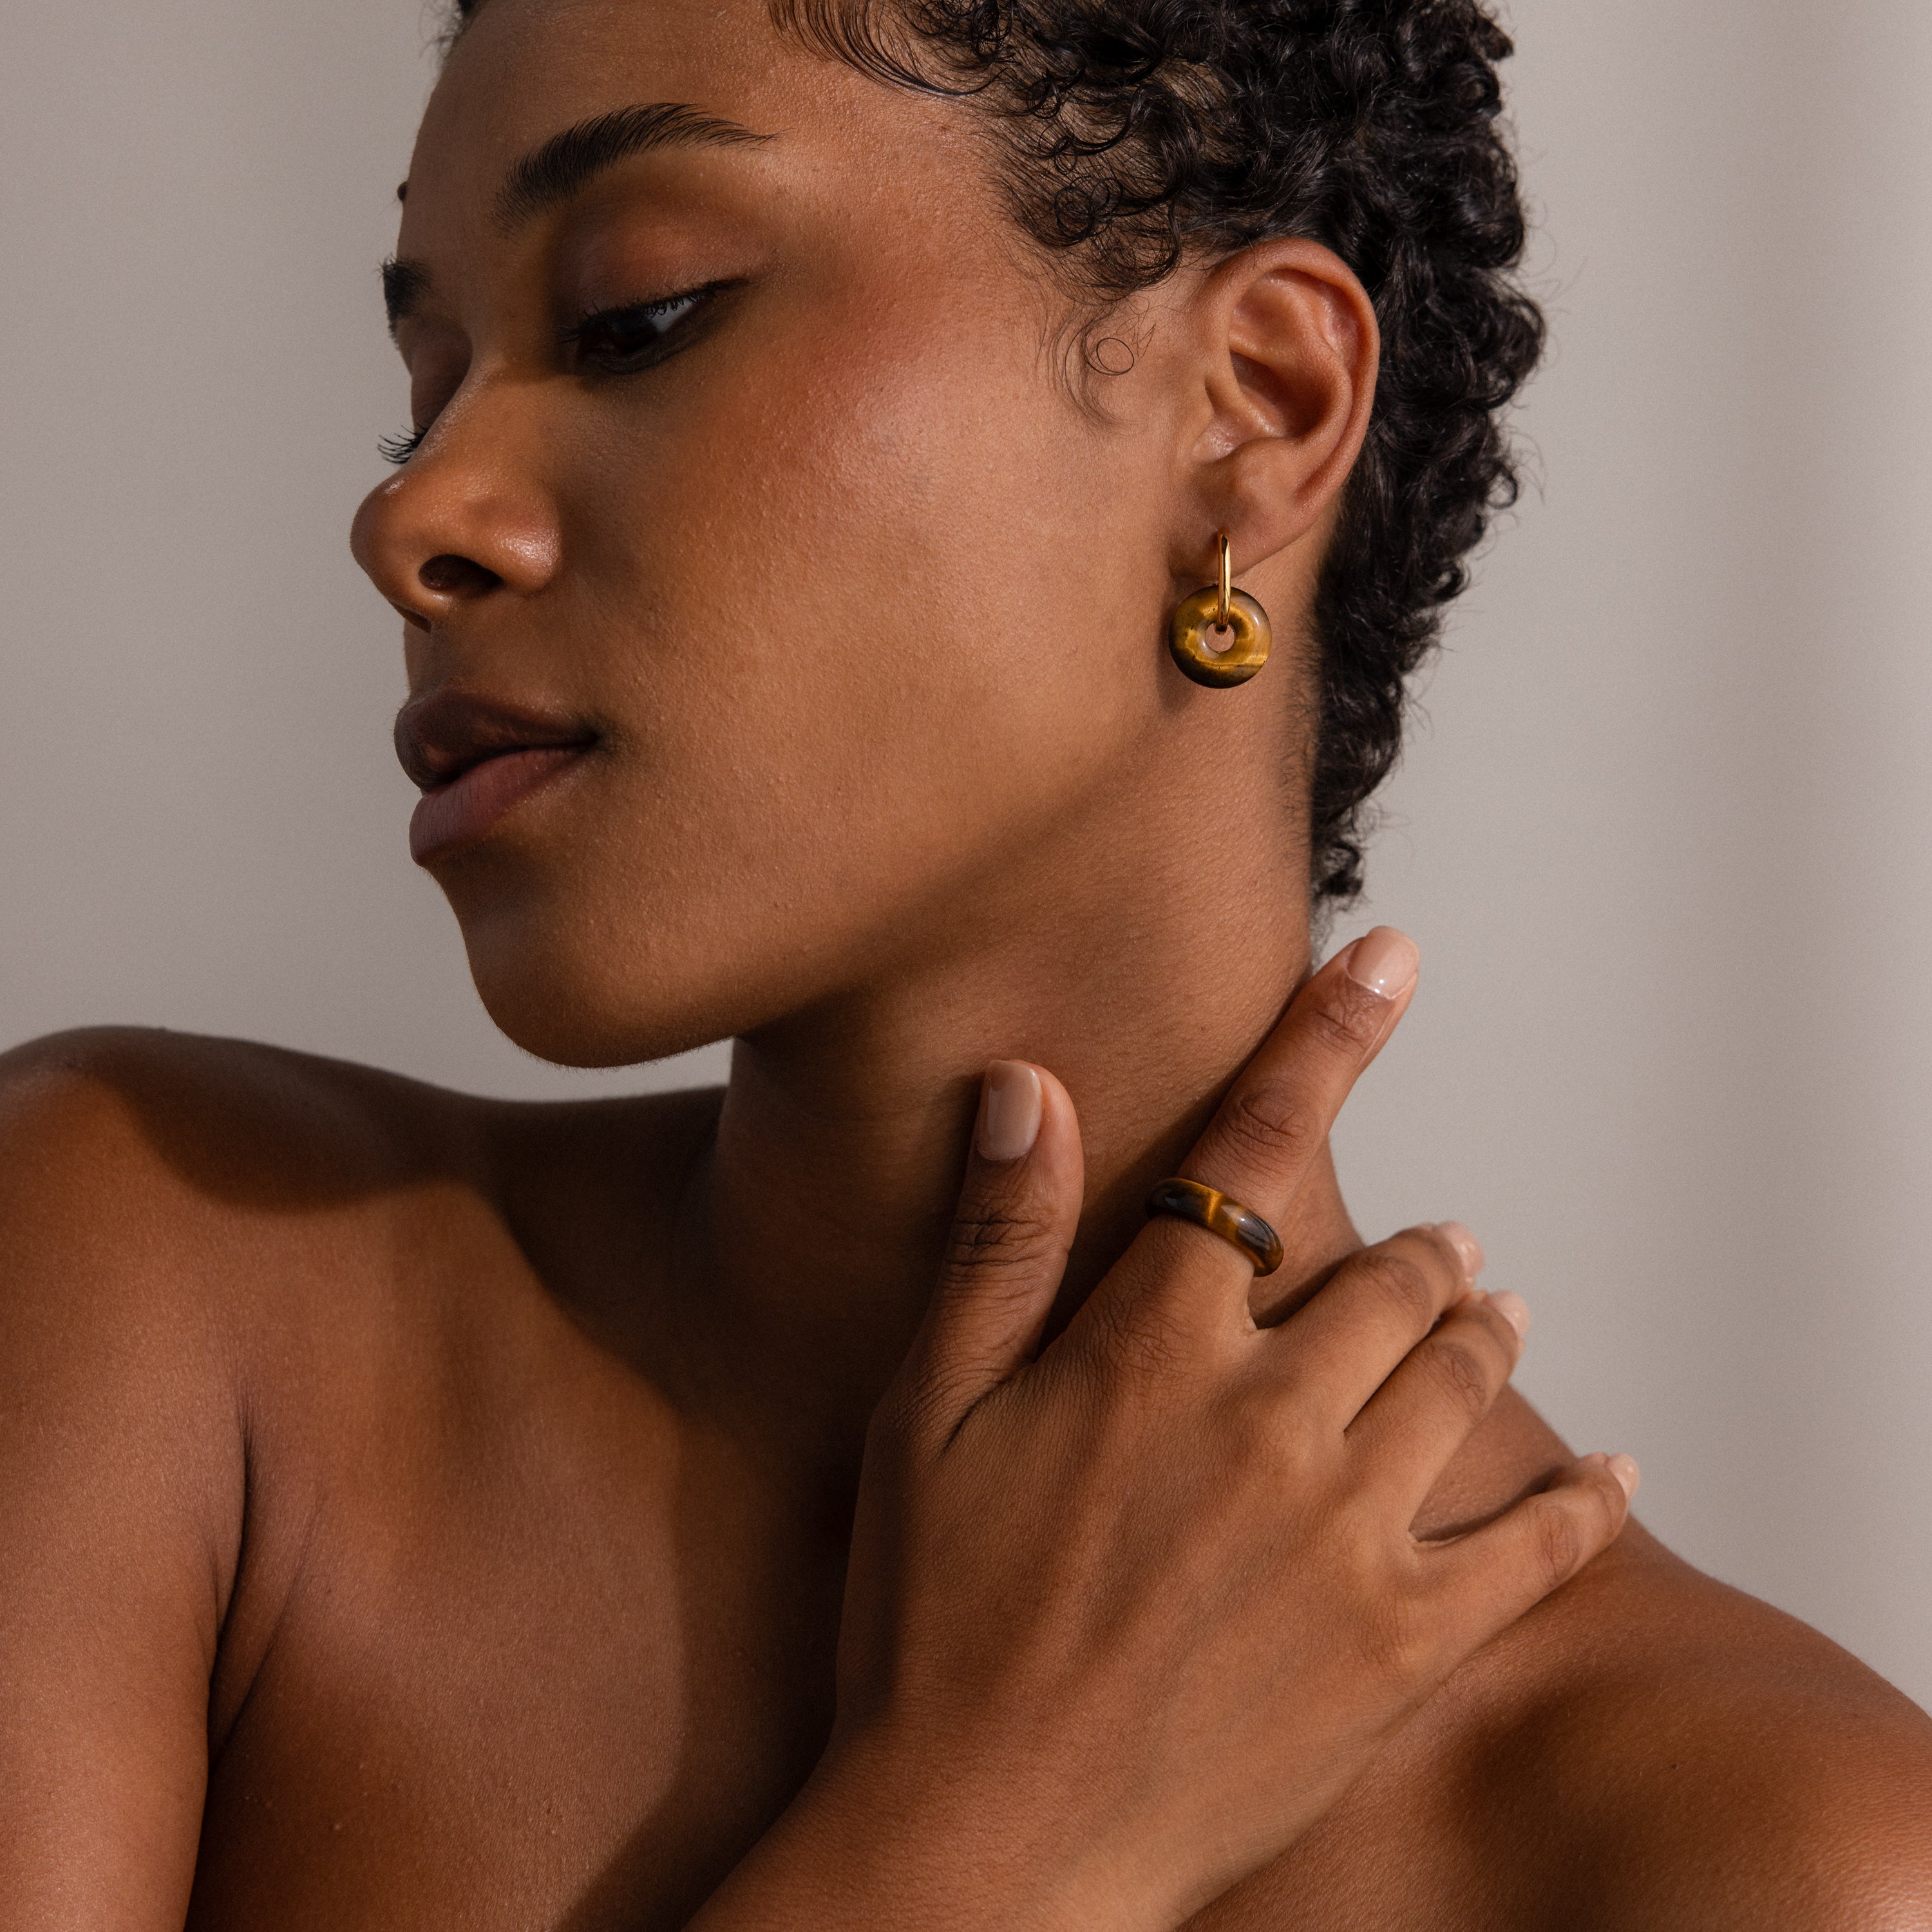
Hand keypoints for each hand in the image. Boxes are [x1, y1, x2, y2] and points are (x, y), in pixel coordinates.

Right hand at [818, 929, 1633, 1928]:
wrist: (982, 1848)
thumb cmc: (930, 1626)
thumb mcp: (925, 1420)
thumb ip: (995, 1246)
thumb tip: (1021, 1086)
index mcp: (1149, 1352)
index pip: (1256, 1151)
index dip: (1327, 1037)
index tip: (1392, 957)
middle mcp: (1266, 1419)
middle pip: (1396, 1274)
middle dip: (1420, 1251)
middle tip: (1436, 1252)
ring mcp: (1347, 1534)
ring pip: (1464, 1375)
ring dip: (1484, 1328)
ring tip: (1492, 1313)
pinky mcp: (1399, 1647)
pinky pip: (1537, 1544)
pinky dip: (1584, 1494)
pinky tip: (1609, 1469)